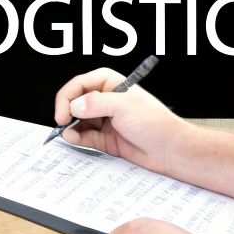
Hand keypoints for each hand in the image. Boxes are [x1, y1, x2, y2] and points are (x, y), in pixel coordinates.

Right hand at [52, 66, 187, 171]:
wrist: (170, 150)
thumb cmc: (155, 123)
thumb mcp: (123, 106)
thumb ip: (95, 104)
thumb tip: (73, 106)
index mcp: (110, 83)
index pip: (79, 84)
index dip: (67, 98)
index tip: (63, 114)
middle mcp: (104, 99)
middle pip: (74, 102)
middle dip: (66, 113)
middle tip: (63, 124)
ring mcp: (104, 119)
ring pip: (76, 120)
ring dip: (70, 127)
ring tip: (69, 134)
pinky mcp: (104, 138)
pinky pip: (83, 136)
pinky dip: (76, 138)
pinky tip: (75, 140)